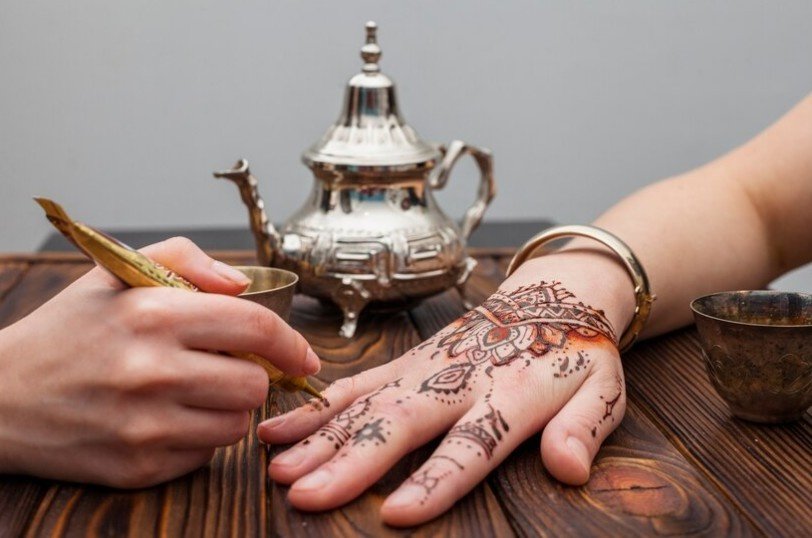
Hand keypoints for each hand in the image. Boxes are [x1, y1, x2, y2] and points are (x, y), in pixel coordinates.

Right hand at [0, 237, 318, 487]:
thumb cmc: (66, 331)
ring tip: (189, 391)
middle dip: (251, 374)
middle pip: (256, 383)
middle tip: (223, 367)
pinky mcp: (139, 467)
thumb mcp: (116, 273)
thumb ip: (187, 260)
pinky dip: (197, 437)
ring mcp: (145, 425)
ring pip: (238, 424)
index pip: (256, 326)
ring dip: (227, 408)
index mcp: (152, 315)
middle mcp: (152, 371)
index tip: (306, 356)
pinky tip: (165, 418)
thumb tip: (242, 284)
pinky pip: (205, 455)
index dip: (292, 342)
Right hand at [258, 270, 627, 526]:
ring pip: (365, 403)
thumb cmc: (574, 351)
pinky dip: (315, 406)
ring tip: (280, 469)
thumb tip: (570, 468)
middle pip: (400, 425)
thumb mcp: (603, 390)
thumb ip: (584, 427)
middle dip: (352, 462)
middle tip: (307, 496)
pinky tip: (279, 430)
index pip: (470, 446)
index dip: (435, 480)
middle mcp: (456, 381)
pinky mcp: (405, 361)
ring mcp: (424, 368)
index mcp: (509, 397)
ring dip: (320, 437)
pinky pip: (355, 384)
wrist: (550, 295)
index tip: (398, 513)